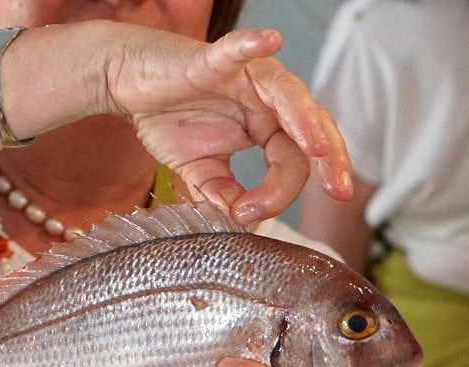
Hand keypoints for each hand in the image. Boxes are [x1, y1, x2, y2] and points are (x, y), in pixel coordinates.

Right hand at [103, 26, 351, 221]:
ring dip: (305, 118)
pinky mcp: (214, 59)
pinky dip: (252, 44)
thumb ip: (223, 194)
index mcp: (267, 128)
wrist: (130, 84)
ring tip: (317, 146)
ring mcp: (244, 77)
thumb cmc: (168, 118)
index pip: (293, 163)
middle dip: (330, 159)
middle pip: (310, 128)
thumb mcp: (199, 170)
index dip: (280, 194)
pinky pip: (236, 50)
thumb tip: (243, 222)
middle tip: (338, 190)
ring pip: (287, 93)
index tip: (250, 216)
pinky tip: (269, 41)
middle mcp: (266, 101)